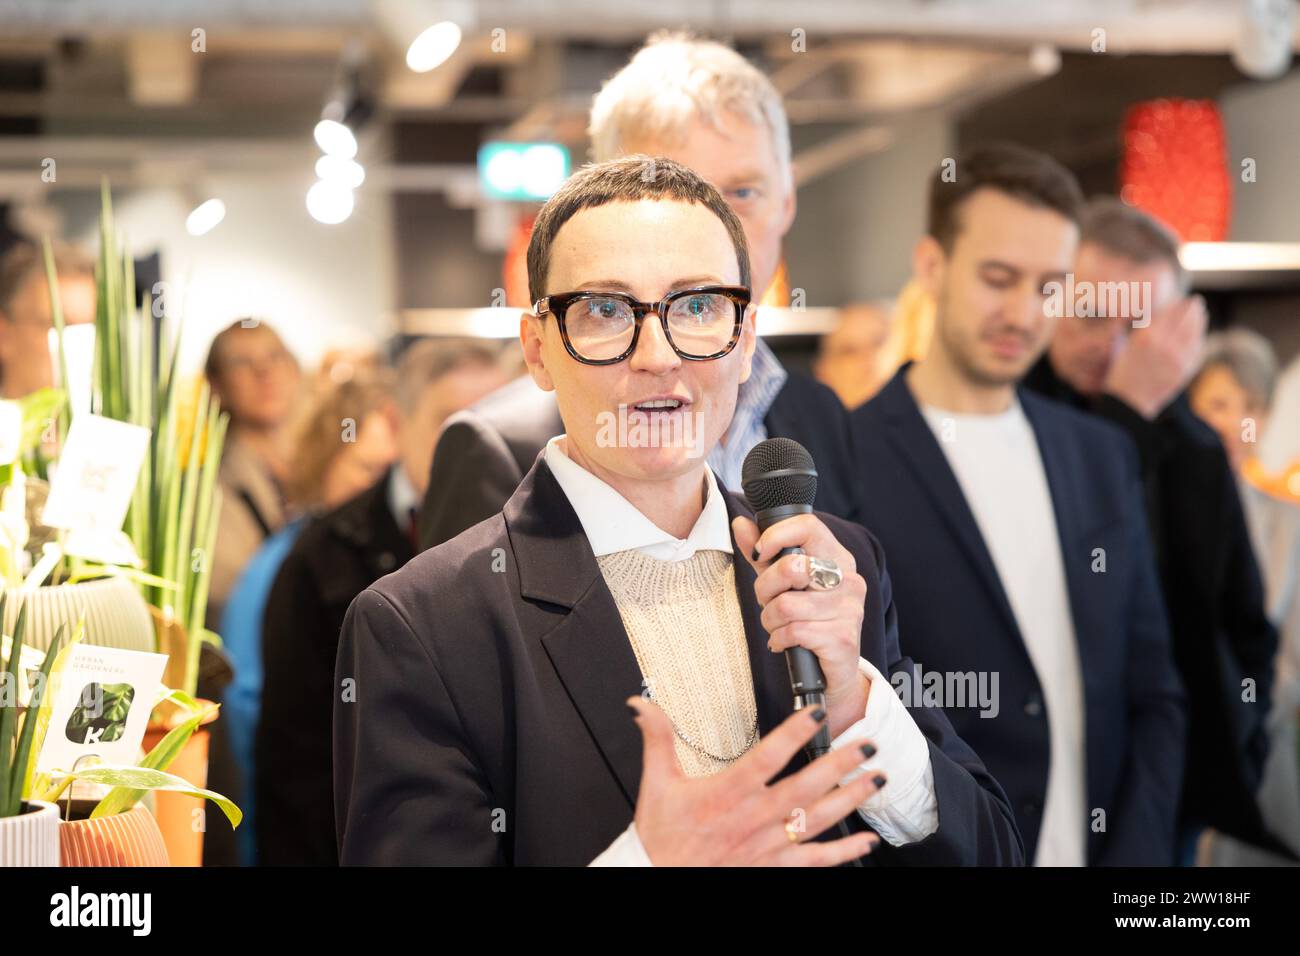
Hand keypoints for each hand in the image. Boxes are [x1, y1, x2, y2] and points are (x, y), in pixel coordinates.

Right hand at [629, 697, 883, 865]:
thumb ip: (657, 738)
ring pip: (819, 818)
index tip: (818, 713)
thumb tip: (642, 704)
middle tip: (868, 744)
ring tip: (876, 778)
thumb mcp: (657, 782)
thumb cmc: (662, 835)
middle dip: (842, 762)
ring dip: (851, 798)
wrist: (657, 878)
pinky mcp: (773, 867)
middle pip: (807, 785)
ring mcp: (768, 844)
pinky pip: (816, 860)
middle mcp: (754, 817)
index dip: (796, 731)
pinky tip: (866, 841)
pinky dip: (844, 852)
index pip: (770, 755)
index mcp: (729, 791)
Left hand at [732, 513, 869, 737]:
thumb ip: (763, 555)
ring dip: (770, 620)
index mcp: (837, 559)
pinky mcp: (842, 638)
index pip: (807, 526)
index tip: (760, 554)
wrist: (833, 674)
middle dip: (765, 589)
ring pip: (785, 605)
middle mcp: (849, 580)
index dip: (775, 536)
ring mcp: (849, 609)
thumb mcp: (782, 585)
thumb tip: (740, 523)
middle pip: (791, 566)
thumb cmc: (808, 622)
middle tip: (768, 602)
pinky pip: (793, 631)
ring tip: (779, 627)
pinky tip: (785, 643)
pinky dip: (779, 639)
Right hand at [1103, 293, 1206, 419]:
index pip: (1168, 312)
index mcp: (1146, 336)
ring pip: (1195, 332)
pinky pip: (1197, 349)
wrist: (1129, 403)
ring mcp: (1177, 357)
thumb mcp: (1127, 346)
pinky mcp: (1185, 370)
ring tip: (1201, 314)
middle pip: (1185, 318)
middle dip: (1192, 308)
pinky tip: (1199, 335)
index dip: (1177, 304)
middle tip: (1196, 301)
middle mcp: (1164, 344)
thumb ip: (1145, 330)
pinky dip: (1199, 339)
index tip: (1181, 299)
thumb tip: (1162, 315)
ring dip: (1200, 320)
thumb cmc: (1123, 374)